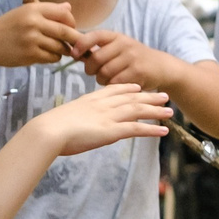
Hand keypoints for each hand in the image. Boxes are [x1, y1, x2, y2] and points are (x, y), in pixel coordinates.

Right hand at [0, 1, 82, 68]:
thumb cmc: (8, 27)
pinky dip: (54, 57)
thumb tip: (69, 7)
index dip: (72, 22)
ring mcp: (32, 39)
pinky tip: (47, 54)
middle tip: (78, 44)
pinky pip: (52, 57)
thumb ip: (48, 10)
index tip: (71, 28)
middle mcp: (33, 22)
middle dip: (75, 39)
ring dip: (63, 50)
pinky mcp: (30, 54)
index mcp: (34, 9)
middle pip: (65, 31)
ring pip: (61, 47)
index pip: (64, 13)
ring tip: (59, 49)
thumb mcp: (25, 13)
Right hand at [27, 83, 173, 156]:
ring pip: (138, 110)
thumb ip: (72, 119)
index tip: (137, 86)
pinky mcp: (112, 131)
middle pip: (130, 98)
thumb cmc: (48, 128)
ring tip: (170, 112)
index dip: (127, 87)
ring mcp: (108, 117)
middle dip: (148, 96)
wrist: (47, 132)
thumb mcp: (62, 118)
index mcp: (90, 100)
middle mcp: (102, 105)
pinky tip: (164, 131)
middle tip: (163, 95)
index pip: (113, 90)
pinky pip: (137, 129)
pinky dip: (152, 129)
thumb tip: (70, 125)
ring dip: (156, 111)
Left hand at [73, 31, 179, 94]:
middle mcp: (125, 44)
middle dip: (90, 69)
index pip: (94, 35)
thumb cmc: (133, 58)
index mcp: (117, 36)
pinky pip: (115, 83)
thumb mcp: (119, 47)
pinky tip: (117, 84)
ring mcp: (132, 58)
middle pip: (96, 59)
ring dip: (101, 80)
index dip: (81, 45)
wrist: (161, 67)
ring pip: (104, 73)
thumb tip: (73, 51)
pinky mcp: (138, 72)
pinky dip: (112, 86)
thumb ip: (99, 49)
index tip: (74, 54)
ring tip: (107, 79)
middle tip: (93, 73)